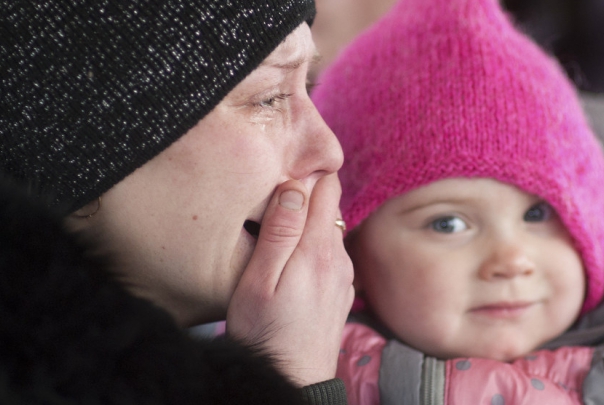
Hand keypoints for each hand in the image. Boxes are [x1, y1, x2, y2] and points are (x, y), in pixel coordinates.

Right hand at [226, 174, 354, 385]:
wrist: (291, 381)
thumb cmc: (265, 332)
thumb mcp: (259, 280)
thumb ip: (279, 231)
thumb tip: (295, 186)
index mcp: (318, 249)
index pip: (327, 188)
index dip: (305, 176)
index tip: (281, 180)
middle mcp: (339, 258)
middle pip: (330, 207)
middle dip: (306, 197)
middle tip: (272, 207)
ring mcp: (344, 276)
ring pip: (330, 230)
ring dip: (310, 224)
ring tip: (279, 234)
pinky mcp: (341, 292)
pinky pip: (332, 255)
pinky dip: (315, 249)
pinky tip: (294, 265)